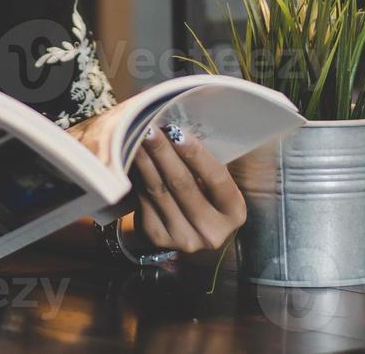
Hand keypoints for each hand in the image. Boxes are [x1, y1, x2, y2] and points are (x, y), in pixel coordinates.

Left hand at [129, 125, 245, 255]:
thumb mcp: (220, 185)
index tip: (177, 132)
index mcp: (233, 213)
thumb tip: (185, 129)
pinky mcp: (157, 237)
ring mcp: (183, 238)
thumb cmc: (208, 195)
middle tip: (148, 127)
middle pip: (182, 184)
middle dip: (163, 152)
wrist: (190, 230)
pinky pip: (144, 200)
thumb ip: (213, 162)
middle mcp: (211, 231)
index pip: (216, 179)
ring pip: (159, 191)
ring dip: (145, 160)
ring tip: (135, 137)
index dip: (196, 154)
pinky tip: (131, 157)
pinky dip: (137, 176)